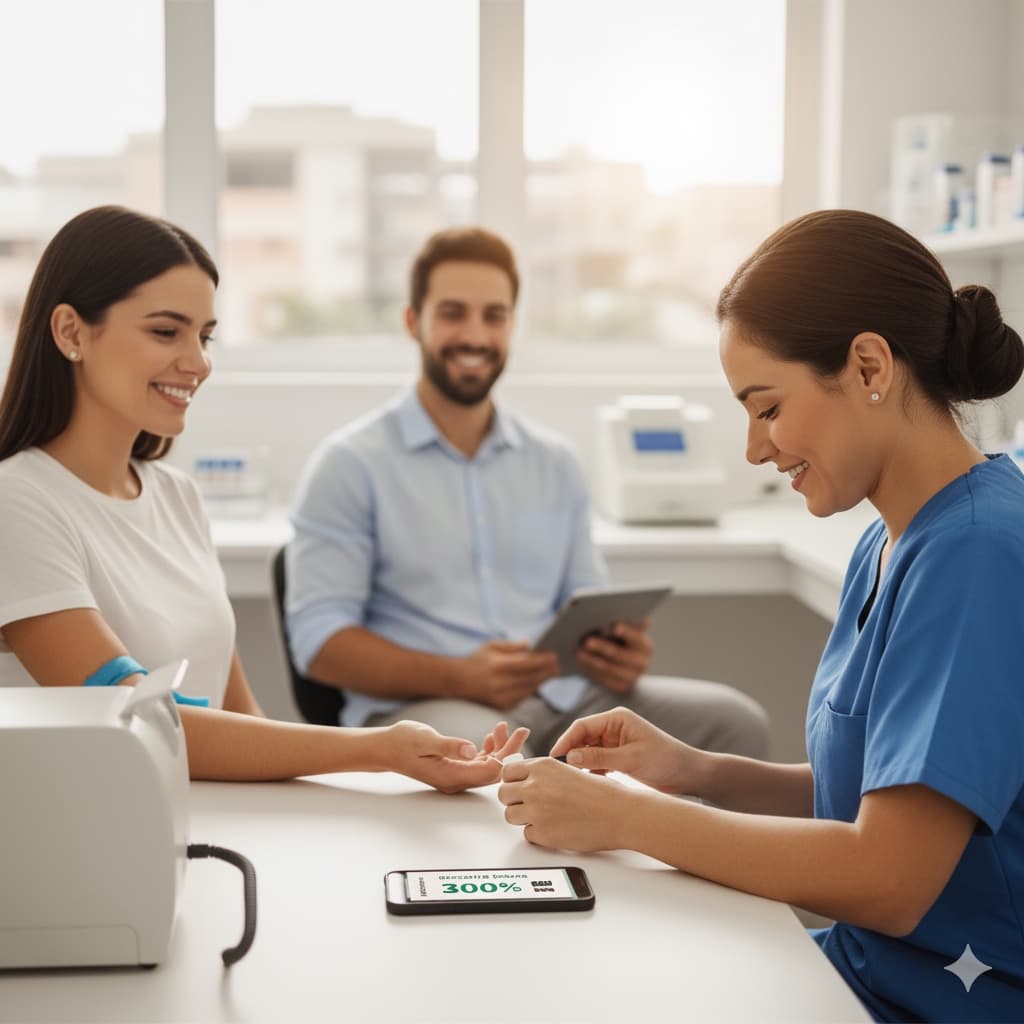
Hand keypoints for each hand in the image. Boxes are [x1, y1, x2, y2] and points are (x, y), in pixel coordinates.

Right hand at [386, 719, 528, 793]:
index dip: (507, 757)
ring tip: (506, 727)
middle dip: (510, 751)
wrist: (385, 748)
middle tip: (522, 730)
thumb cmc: (402, 742)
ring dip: (499, 748)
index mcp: (451, 776)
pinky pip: (477, 763)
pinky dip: (488, 750)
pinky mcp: (453, 768)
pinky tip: (491, 736)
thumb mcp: (425, 739)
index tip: (518, 737)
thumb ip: (449, 745)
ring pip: (487, 766)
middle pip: (493, 771)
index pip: (489, 773)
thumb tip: (472, 749)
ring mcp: (455, 775)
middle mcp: (456, 780)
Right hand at [454, 639, 559, 709]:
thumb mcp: (492, 646)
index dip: (542, 660)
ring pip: (529, 689)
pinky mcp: (501, 707)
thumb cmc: (477, 660)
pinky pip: (522, 697)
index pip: (527, 664)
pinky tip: (538, 682)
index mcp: (498, 666)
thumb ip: (512, 646)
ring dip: (541, 681)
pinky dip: (531, 689)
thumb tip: (530, 645)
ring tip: (551, 672)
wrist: (457, 681)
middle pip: (531, 678)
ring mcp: (501, 697)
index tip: (554, 656)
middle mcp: (500, 684)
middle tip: (557, 666)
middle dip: (546, 672)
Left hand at [497, 756, 628, 851]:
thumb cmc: (602, 793)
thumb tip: (526, 779)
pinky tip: (555, 828)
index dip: (513, 781)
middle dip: (515, 800)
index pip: (507, 772)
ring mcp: (536, 811)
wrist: (620, 813)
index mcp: (542, 766)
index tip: (519, 786)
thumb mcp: (568, 769)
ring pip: (510, 816)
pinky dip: (538, 834)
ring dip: (524, 818)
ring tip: (545, 817)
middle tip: (530, 804)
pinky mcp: (543, 834)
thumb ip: (544, 774)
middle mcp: (535, 786)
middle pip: (504, 794)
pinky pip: (527, 834)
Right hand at [549, 706, 707, 795]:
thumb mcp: (631, 759)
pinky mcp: (618, 757)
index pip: (582, 726)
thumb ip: (600, 758)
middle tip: (559, 772)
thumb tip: (571, 757)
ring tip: (570, 780)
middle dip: (571, 753)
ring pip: (588, 751)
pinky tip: (588, 783)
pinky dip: (591, 771)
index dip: (566, 740)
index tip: (554, 757)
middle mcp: (613, 727)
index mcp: (617, 718)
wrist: (688, 775)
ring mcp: (615, 742)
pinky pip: (597, 762)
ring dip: (581, 764)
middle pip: (582, 738)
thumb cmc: (665, 760)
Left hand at [575, 620, 651, 693]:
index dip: (626, 632)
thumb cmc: (624, 641)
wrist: (628, 665)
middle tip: (586, 641)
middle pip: (618, 654)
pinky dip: (590, 668)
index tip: (614, 627)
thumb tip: (622, 619)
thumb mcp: (628, 632)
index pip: (636, 637)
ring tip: (578, 651)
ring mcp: (631, 677)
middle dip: (601, 647)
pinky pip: (602, 678)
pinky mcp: (619, 687)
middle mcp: (641, 663)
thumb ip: (626, 624)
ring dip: (591, 659)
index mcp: (645, 646)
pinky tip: (581, 660)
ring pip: (608, 668)